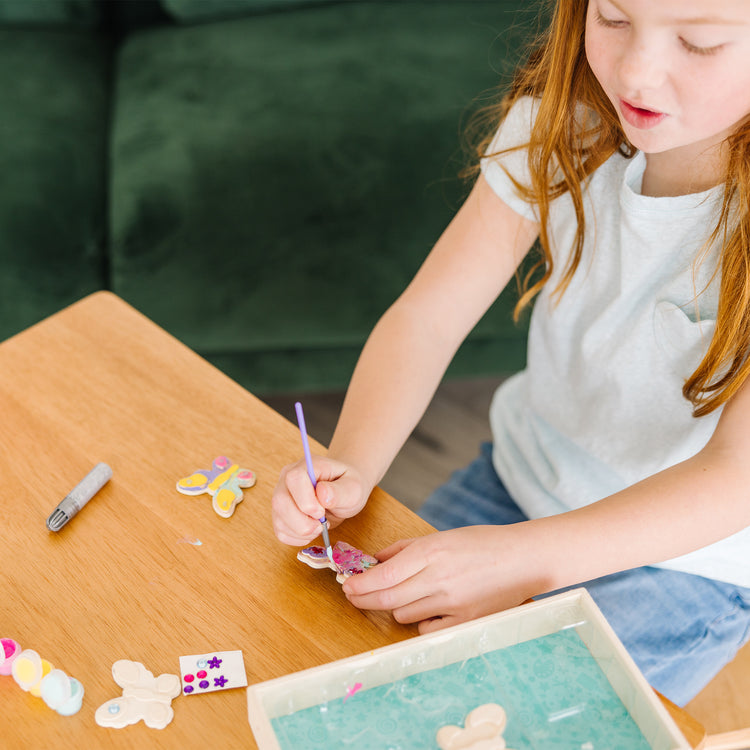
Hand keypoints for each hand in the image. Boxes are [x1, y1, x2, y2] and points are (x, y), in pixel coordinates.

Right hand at [271, 455, 369, 545]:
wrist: (344, 492)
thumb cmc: (348, 486)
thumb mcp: (353, 488)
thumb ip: (340, 491)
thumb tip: (322, 494)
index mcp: (307, 466)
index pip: (294, 478)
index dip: (306, 500)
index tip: (322, 512)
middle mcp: (288, 478)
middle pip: (280, 501)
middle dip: (302, 522)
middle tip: (321, 524)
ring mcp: (281, 495)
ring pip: (279, 519)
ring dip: (302, 532)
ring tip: (319, 526)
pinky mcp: (280, 513)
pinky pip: (281, 532)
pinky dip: (298, 538)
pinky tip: (311, 531)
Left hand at [341, 524, 551, 632]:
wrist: (523, 560)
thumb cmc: (482, 543)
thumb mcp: (441, 536)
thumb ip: (405, 549)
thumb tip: (375, 561)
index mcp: (432, 551)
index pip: (384, 575)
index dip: (360, 583)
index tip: (347, 584)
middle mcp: (439, 578)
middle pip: (387, 598)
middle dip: (363, 599)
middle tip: (353, 595)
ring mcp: (452, 603)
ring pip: (403, 614)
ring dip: (394, 606)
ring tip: (402, 594)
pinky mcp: (463, 622)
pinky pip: (426, 629)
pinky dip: (419, 621)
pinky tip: (426, 608)